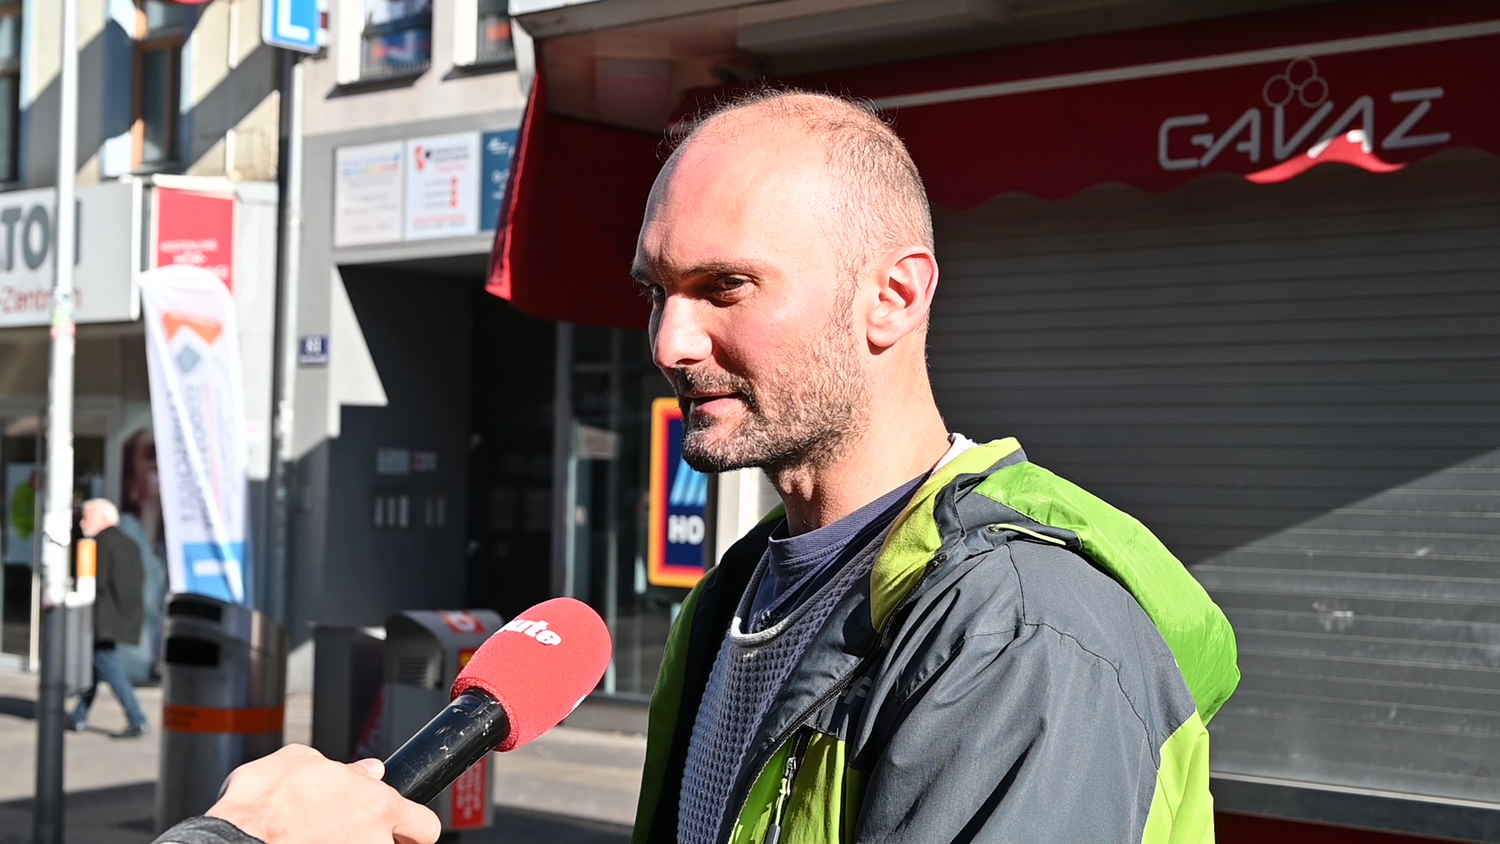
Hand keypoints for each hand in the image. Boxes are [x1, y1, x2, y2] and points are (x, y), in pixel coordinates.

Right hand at [206, 745, 440, 843]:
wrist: (233, 840)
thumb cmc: (262, 803)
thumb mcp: (302, 760)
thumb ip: (346, 770)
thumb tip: (368, 771)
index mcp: (378, 806)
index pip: (425, 826)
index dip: (414, 826)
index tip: (404, 827)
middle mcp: (372, 841)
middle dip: (376, 840)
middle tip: (350, 833)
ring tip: (317, 837)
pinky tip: (302, 843)